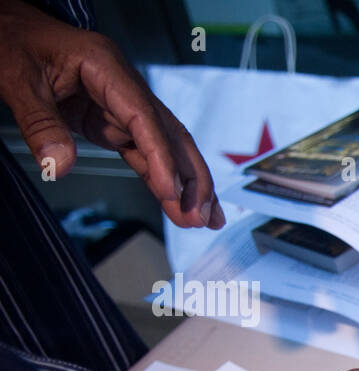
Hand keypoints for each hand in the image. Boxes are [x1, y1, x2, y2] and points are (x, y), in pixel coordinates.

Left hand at [0, 0, 222, 228]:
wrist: (8, 27)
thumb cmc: (12, 41)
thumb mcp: (16, 79)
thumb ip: (40, 123)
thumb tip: (58, 166)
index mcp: (105, 66)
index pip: (144, 117)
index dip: (161, 157)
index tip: (170, 192)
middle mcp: (123, 86)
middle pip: (169, 133)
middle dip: (191, 176)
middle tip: (202, 217)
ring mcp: (121, 105)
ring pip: (164, 146)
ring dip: (185, 183)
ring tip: (203, 219)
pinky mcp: (112, 121)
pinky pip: (144, 152)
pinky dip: (161, 178)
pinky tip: (176, 201)